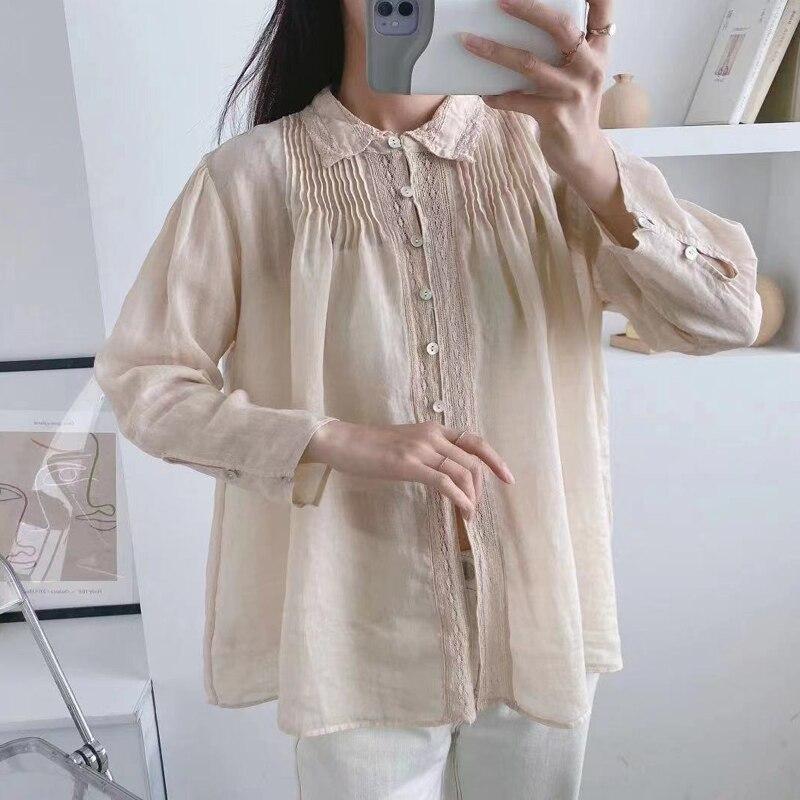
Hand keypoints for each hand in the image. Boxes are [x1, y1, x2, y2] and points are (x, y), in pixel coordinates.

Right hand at [303, 420, 514, 520]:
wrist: (343, 442)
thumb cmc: (370, 448)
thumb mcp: (406, 444)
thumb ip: (428, 453)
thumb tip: (445, 474)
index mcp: (434, 429)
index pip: (475, 441)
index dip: (495, 459)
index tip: (508, 478)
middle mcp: (432, 435)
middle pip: (473, 460)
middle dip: (482, 487)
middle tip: (476, 509)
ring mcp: (421, 448)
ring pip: (462, 471)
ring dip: (471, 497)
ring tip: (469, 516)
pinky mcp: (409, 464)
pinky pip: (445, 482)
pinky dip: (459, 498)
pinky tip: (463, 511)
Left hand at [461, 0, 636, 244]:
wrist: (583, 154)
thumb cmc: (574, 108)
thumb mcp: (580, 74)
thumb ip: (566, 49)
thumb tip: (523, 25)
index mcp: (598, 51)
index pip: (604, 8)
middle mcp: (589, 67)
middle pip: (560, 27)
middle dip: (528, 9)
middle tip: (500, 0)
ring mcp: (572, 93)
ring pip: (528, 64)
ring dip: (494, 51)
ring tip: (468, 41)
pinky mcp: (554, 117)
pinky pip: (516, 100)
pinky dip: (496, 95)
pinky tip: (483, 92)